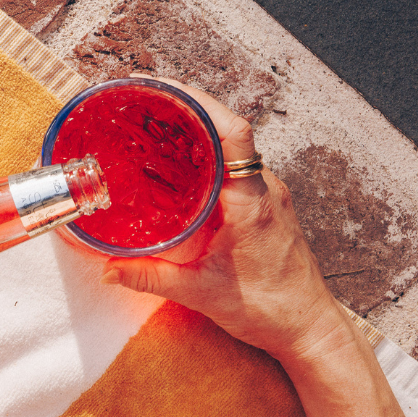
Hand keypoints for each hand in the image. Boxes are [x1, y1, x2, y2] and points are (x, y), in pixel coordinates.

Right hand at [99, 79, 345, 362]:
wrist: (309, 327)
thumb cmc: (267, 309)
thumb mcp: (200, 293)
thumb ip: (150, 279)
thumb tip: (108, 271)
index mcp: (250, 201)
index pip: (233, 134)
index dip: (201, 104)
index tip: (165, 90)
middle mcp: (264, 188)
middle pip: (229, 129)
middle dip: (188, 107)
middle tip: (146, 100)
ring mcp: (269, 192)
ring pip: (234, 145)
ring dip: (199, 129)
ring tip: (157, 122)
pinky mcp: (267, 202)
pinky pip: (237, 164)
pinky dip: (209, 153)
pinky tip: (181, 162)